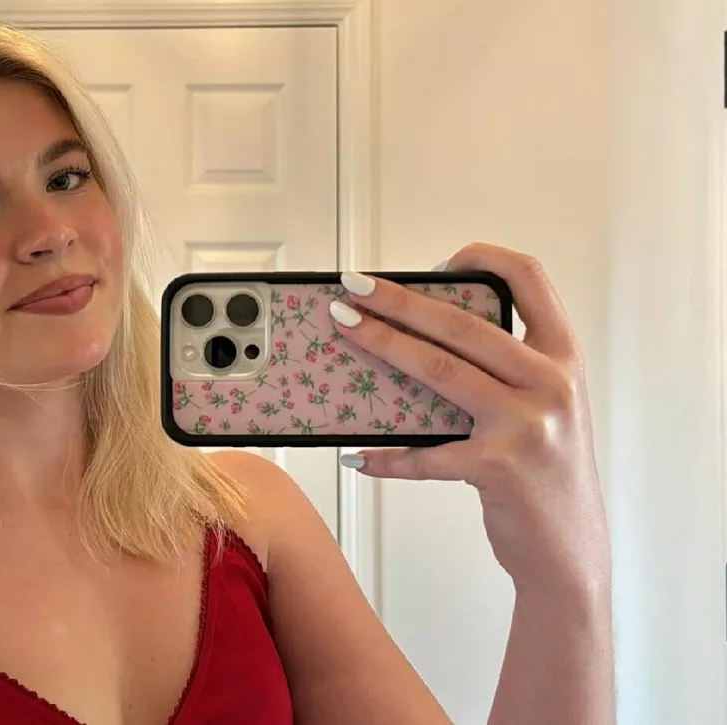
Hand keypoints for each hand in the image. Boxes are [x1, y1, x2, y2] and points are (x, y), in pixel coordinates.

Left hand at [330, 242, 609, 604]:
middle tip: (354, 287)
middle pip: (462, 324)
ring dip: (383, 346)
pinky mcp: (496, 469)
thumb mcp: (544, 407)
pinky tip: (357, 454)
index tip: (439, 261)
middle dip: (400, 300)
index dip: (483, 258)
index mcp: (563, 357)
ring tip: (345, 330)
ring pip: (438, 371)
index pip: (530, 279)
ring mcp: (525, 426)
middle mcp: (550, 383)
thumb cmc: (546, 472)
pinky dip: (386, 456)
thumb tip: (418, 336)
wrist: (570, 552)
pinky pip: (424, 454)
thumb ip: (504, 370)